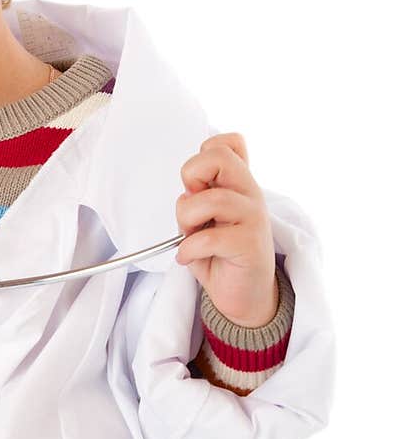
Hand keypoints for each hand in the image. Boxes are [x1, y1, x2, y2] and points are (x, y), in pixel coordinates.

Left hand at [174, 133, 278, 327]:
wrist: (245, 295)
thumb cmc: (220, 255)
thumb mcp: (204, 220)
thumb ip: (197, 197)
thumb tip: (187, 189)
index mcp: (238, 183)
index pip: (227, 143)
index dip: (201, 158)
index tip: (197, 187)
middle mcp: (250, 193)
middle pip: (217, 157)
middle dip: (191, 178)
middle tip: (192, 207)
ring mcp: (253, 217)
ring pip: (209, 200)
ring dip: (186, 221)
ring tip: (189, 237)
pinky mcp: (250, 244)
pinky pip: (209, 238)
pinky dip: (188, 250)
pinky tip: (187, 258)